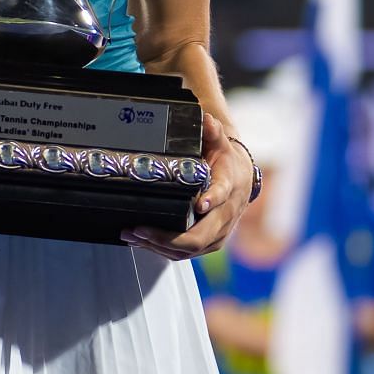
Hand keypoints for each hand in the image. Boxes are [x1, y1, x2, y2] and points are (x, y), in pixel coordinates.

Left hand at [122, 112, 249, 259]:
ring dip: (157, 246)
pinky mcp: (208, 243)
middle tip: (139, 229)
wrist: (241, 180)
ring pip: (188, 249)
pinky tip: (142, 242)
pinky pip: (184, 254)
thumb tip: (207, 119)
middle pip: (198, 236)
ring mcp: (217, 233)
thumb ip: (213, 132)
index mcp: (228, 188)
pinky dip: (162, 250)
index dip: (211, 201)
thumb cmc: (226, 161)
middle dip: (166, 237)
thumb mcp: (220, 144)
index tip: (199, 204)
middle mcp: (224, 216)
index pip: (221, 196)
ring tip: (132, 235)